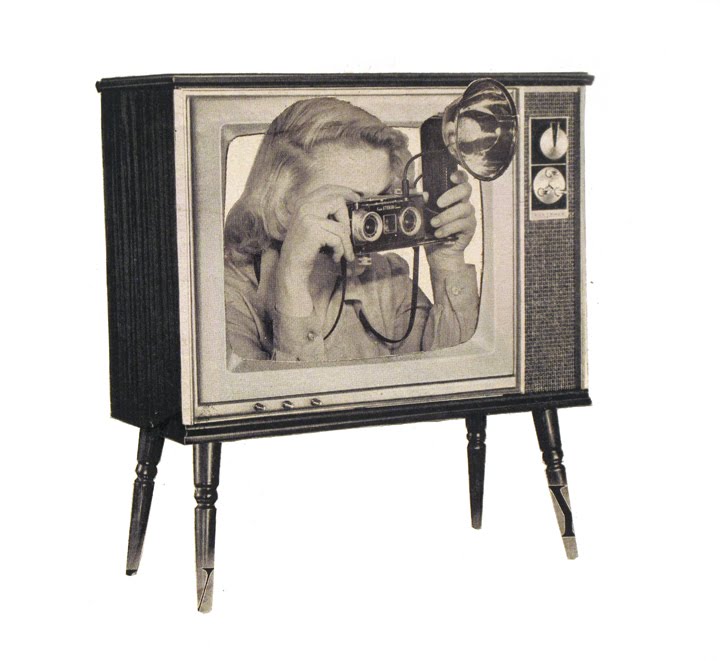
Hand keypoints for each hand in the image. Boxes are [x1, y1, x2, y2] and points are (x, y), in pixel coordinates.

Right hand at [275, 185, 359, 315]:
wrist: (291, 266)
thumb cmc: (304, 248)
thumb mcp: (312, 225)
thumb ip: (324, 214)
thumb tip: (347, 209)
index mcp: (304, 202)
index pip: (328, 188)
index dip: (345, 191)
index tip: (356, 197)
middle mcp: (305, 207)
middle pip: (337, 201)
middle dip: (347, 220)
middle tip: (350, 232)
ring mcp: (308, 218)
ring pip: (341, 226)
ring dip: (346, 243)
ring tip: (343, 253)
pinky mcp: (313, 231)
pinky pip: (338, 238)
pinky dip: (341, 250)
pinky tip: (335, 257)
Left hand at [425, 170, 476, 269]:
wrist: (440, 252)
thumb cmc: (434, 231)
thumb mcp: (426, 216)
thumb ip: (424, 204)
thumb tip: (422, 194)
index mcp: (454, 197)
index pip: (462, 180)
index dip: (459, 175)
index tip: (451, 177)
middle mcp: (464, 203)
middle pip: (466, 190)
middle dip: (452, 195)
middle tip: (438, 203)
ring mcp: (468, 215)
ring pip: (464, 208)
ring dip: (446, 216)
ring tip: (434, 223)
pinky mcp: (469, 228)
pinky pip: (462, 224)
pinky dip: (448, 228)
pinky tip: (439, 233)